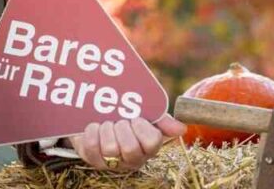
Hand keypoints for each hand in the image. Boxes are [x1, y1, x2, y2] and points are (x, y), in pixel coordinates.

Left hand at [65, 115, 185, 170]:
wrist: (96, 114)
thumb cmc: (125, 116)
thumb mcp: (145, 113)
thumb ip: (162, 119)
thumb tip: (181, 128)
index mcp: (148, 147)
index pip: (152, 142)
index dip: (142, 128)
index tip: (135, 118)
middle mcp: (132, 159)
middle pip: (130, 148)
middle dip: (122, 128)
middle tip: (119, 121)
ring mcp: (112, 161)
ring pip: (110, 149)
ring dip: (107, 129)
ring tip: (106, 123)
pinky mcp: (93, 158)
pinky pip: (92, 147)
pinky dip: (92, 131)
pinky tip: (94, 126)